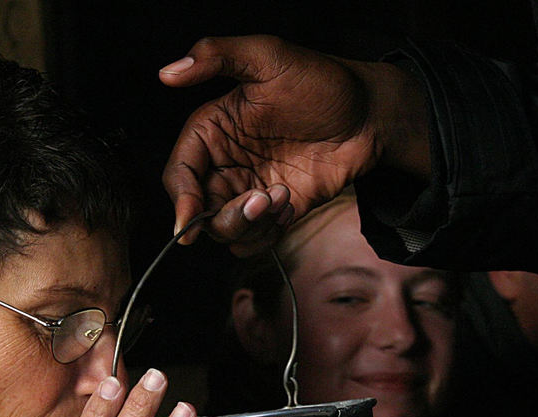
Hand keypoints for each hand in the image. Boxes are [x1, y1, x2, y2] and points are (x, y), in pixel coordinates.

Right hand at [159, 35, 430, 254]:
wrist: (369, 113)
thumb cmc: (321, 80)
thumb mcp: (268, 56)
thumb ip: (216, 56)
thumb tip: (167, 73)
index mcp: (213, 131)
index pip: (179, 173)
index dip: (180, 199)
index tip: (187, 221)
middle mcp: (226, 164)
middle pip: (199, 211)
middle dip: (223, 217)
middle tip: (259, 200)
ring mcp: (251, 189)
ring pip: (226, 231)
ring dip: (249, 225)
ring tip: (282, 197)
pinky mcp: (278, 210)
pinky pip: (255, 240)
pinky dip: (266, 235)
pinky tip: (290, 205)